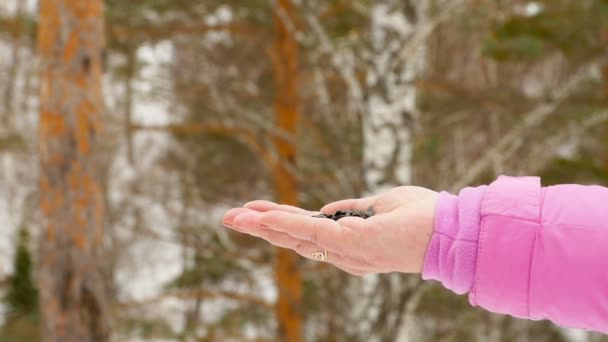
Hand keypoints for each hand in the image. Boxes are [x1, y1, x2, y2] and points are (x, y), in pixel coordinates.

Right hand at [222, 186, 438, 275]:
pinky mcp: (349, 243)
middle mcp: (343, 255)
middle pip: (293, 239)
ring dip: (262, 224)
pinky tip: (260, 215)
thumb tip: (328, 209)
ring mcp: (345, 251)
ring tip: (233, 216)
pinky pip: (309, 230)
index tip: (256, 211)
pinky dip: (283, 222)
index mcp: (350, 247)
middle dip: (260, 228)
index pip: (307, 234)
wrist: (453, 231)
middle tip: (229, 217)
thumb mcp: (381, 207)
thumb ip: (352, 209)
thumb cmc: (424, 218)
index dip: (281, 223)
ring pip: (295, 236)